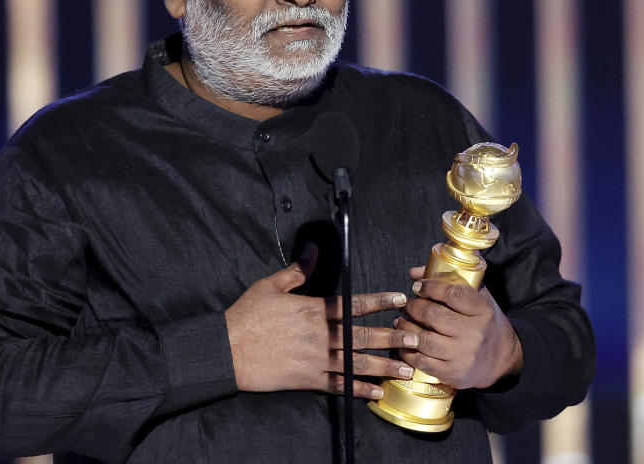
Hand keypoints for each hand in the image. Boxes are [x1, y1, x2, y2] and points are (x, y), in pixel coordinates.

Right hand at [225, 248, 418, 399]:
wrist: (228, 350)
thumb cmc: (247, 316)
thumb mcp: (270, 286)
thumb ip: (297, 270)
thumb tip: (313, 250)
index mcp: (313, 309)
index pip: (354, 303)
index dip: (379, 301)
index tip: (399, 299)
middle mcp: (320, 335)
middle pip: (363, 335)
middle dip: (392, 336)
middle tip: (415, 338)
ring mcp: (316, 359)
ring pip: (357, 362)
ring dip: (384, 365)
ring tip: (406, 368)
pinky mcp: (308, 379)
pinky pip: (339, 386)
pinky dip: (358, 390)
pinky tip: (375, 393)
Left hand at [395, 266, 522, 389]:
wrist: (503, 359)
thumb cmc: (484, 322)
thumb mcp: (477, 297)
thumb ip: (449, 280)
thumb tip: (415, 272)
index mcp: (482, 310)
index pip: (452, 293)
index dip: (430, 287)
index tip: (417, 286)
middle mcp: (474, 333)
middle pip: (432, 315)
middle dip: (413, 307)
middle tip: (407, 305)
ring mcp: (463, 355)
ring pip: (423, 339)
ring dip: (405, 327)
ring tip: (400, 321)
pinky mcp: (453, 374)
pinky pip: (422, 362)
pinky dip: (407, 351)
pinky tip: (404, 342)